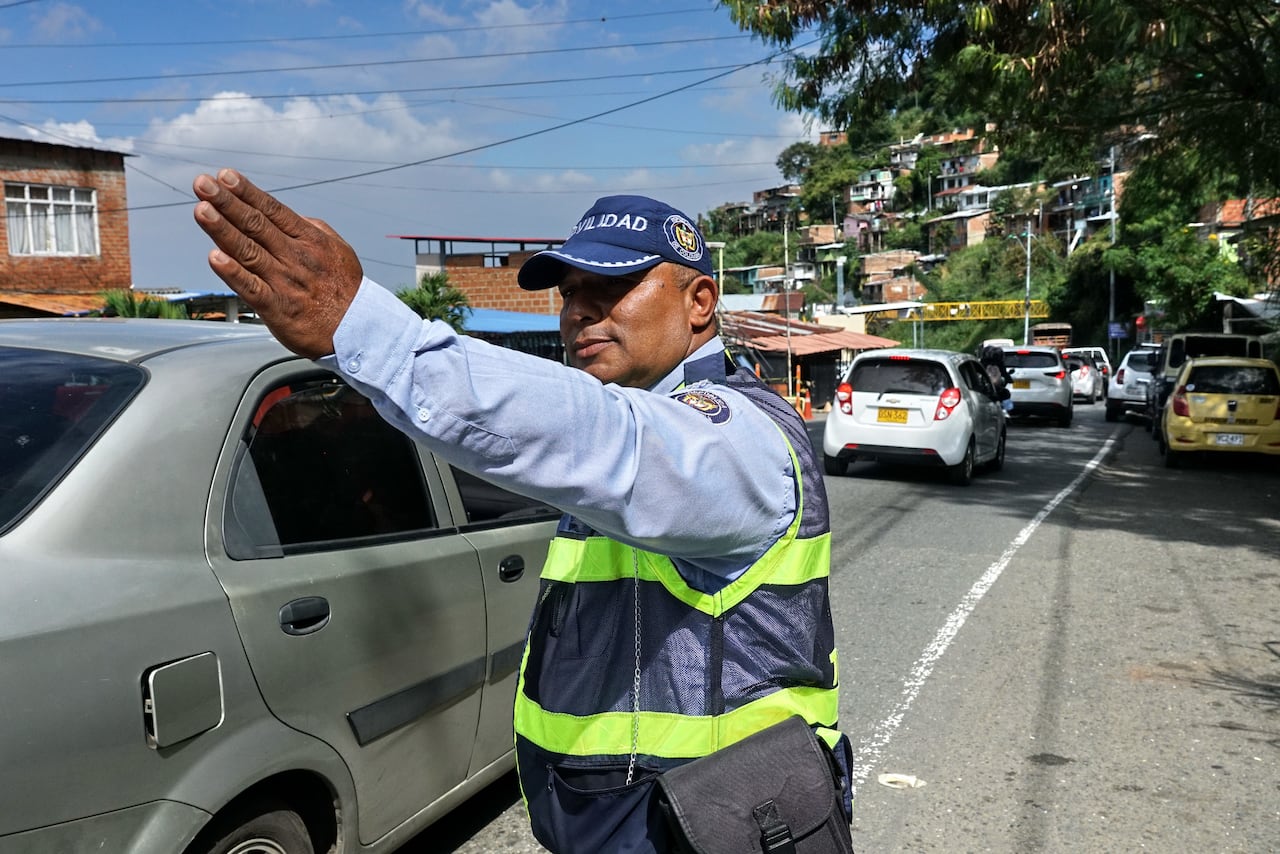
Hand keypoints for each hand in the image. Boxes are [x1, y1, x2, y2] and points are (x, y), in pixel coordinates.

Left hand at [192, 169, 362, 358]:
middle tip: (203, 184)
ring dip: (223, 230)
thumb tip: (287, 214)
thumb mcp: (338, 250)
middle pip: (256, 225)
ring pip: (249, 251)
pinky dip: (232, 273)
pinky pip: (251, 288)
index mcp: (310, 240)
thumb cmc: (346, 290)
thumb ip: (312, 229)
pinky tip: (215, 257)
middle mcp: (295, 257)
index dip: (247, 192)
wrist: (359, 330)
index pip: (273, 210)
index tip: (225, 176)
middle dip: (227, 202)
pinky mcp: (277, 308)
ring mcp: (285, 282)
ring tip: (201, 210)